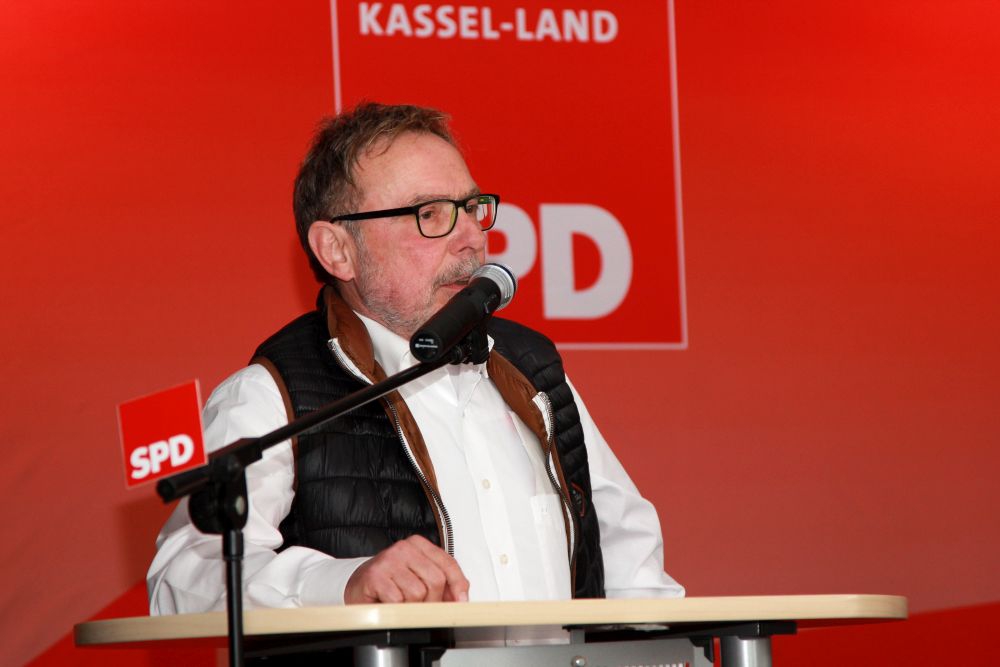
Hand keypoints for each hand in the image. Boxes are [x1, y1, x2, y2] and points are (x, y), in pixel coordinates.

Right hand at [344, 535, 469, 603]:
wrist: (358, 585)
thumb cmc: (390, 582)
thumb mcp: (418, 577)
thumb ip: (441, 583)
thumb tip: (460, 598)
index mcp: (418, 544)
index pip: (447, 563)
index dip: (458, 585)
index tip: (461, 601)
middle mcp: (404, 548)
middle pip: (435, 580)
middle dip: (432, 600)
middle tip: (421, 607)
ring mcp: (389, 560)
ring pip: (418, 593)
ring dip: (411, 605)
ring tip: (400, 601)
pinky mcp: (375, 576)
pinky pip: (398, 600)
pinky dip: (396, 608)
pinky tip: (388, 602)